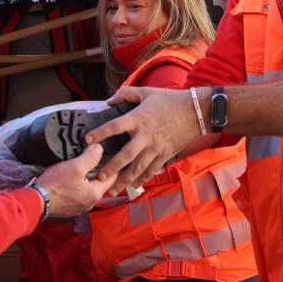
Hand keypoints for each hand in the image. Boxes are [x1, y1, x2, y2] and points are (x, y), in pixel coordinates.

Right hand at [35, 144, 118, 218]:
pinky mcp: (68, 208)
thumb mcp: (75, 166)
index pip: (112, 178)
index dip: (113, 165)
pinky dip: (76, 187)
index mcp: (94, 194)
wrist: (35, 201)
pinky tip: (68, 180)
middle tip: (94, 159)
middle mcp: (89, 203)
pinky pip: (77, 194)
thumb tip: (99, 149)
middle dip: (98, 171)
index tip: (112, 156)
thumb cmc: (54, 186)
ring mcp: (78, 207)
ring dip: (86, 179)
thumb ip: (90, 157)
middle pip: (99, 184)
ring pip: (87, 189)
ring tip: (80, 168)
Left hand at [84, 86, 200, 188]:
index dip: (100, 133)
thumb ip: (126, 94)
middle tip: (98, 178)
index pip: (115, 127)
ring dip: (124, 180)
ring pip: (138, 168)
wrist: (195, 112)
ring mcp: (156, 148)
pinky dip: (142, 179)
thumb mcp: (146, 92)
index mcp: (138, 118)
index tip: (87, 140)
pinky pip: (151, 170)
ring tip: (113, 190)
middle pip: (125, 155)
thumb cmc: (170, 100)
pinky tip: (134, 186)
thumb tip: (109, 100)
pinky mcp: (165, 155)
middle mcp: (145, 136)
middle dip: (111, 168)